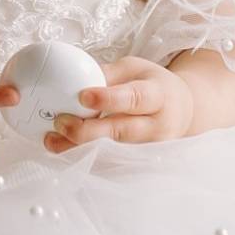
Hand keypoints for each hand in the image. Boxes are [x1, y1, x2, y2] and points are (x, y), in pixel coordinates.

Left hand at [44, 56, 194, 151]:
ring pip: (113, 153)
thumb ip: (107, 74)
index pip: (134, 98)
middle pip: (122, 132)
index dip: (109, 99)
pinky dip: (86, 159)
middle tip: (60, 122)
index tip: (82, 96)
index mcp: (158, 95)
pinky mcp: (141, 164)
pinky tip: (64, 151)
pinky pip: (112, 164)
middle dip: (88, 131)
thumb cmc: (153, 86)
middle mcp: (157, 126)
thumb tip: (72, 77)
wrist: (183, 112)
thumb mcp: (135, 69)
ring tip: (52, 141)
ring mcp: (150, 150)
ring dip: (80, 148)